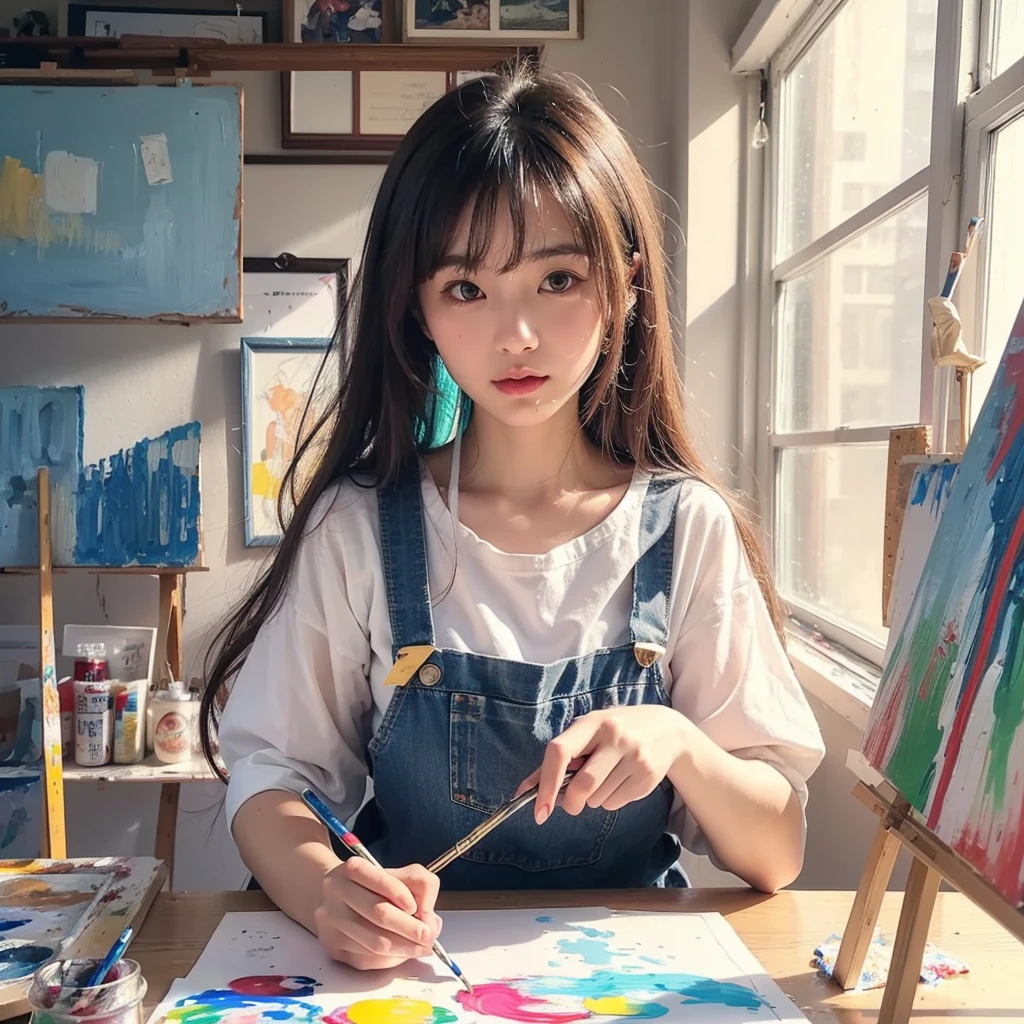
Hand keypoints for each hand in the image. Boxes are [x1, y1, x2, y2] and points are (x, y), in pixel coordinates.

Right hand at [314, 859, 441, 969]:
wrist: (339, 901)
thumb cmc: (376, 888)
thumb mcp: (401, 875)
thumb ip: (421, 886)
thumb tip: (429, 920)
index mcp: (353, 868)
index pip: (379, 877)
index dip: (400, 893)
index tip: (416, 907)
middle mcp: (337, 892)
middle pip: (378, 913)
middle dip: (410, 928)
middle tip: (429, 936)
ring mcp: (331, 921)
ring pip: (374, 943)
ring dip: (405, 949)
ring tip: (422, 947)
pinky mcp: (332, 947)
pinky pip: (367, 960)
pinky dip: (392, 960)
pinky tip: (402, 953)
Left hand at [517, 706, 689, 822]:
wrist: (668, 729)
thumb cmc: (616, 730)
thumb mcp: (589, 731)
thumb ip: (560, 756)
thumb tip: (524, 789)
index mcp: (592, 722)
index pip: (560, 752)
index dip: (545, 783)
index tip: (539, 810)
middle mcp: (615, 737)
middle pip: (582, 785)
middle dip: (571, 802)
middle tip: (571, 803)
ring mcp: (634, 757)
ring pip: (598, 799)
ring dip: (592, 799)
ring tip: (604, 779)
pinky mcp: (648, 777)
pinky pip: (615, 804)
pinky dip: (609, 801)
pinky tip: (620, 781)